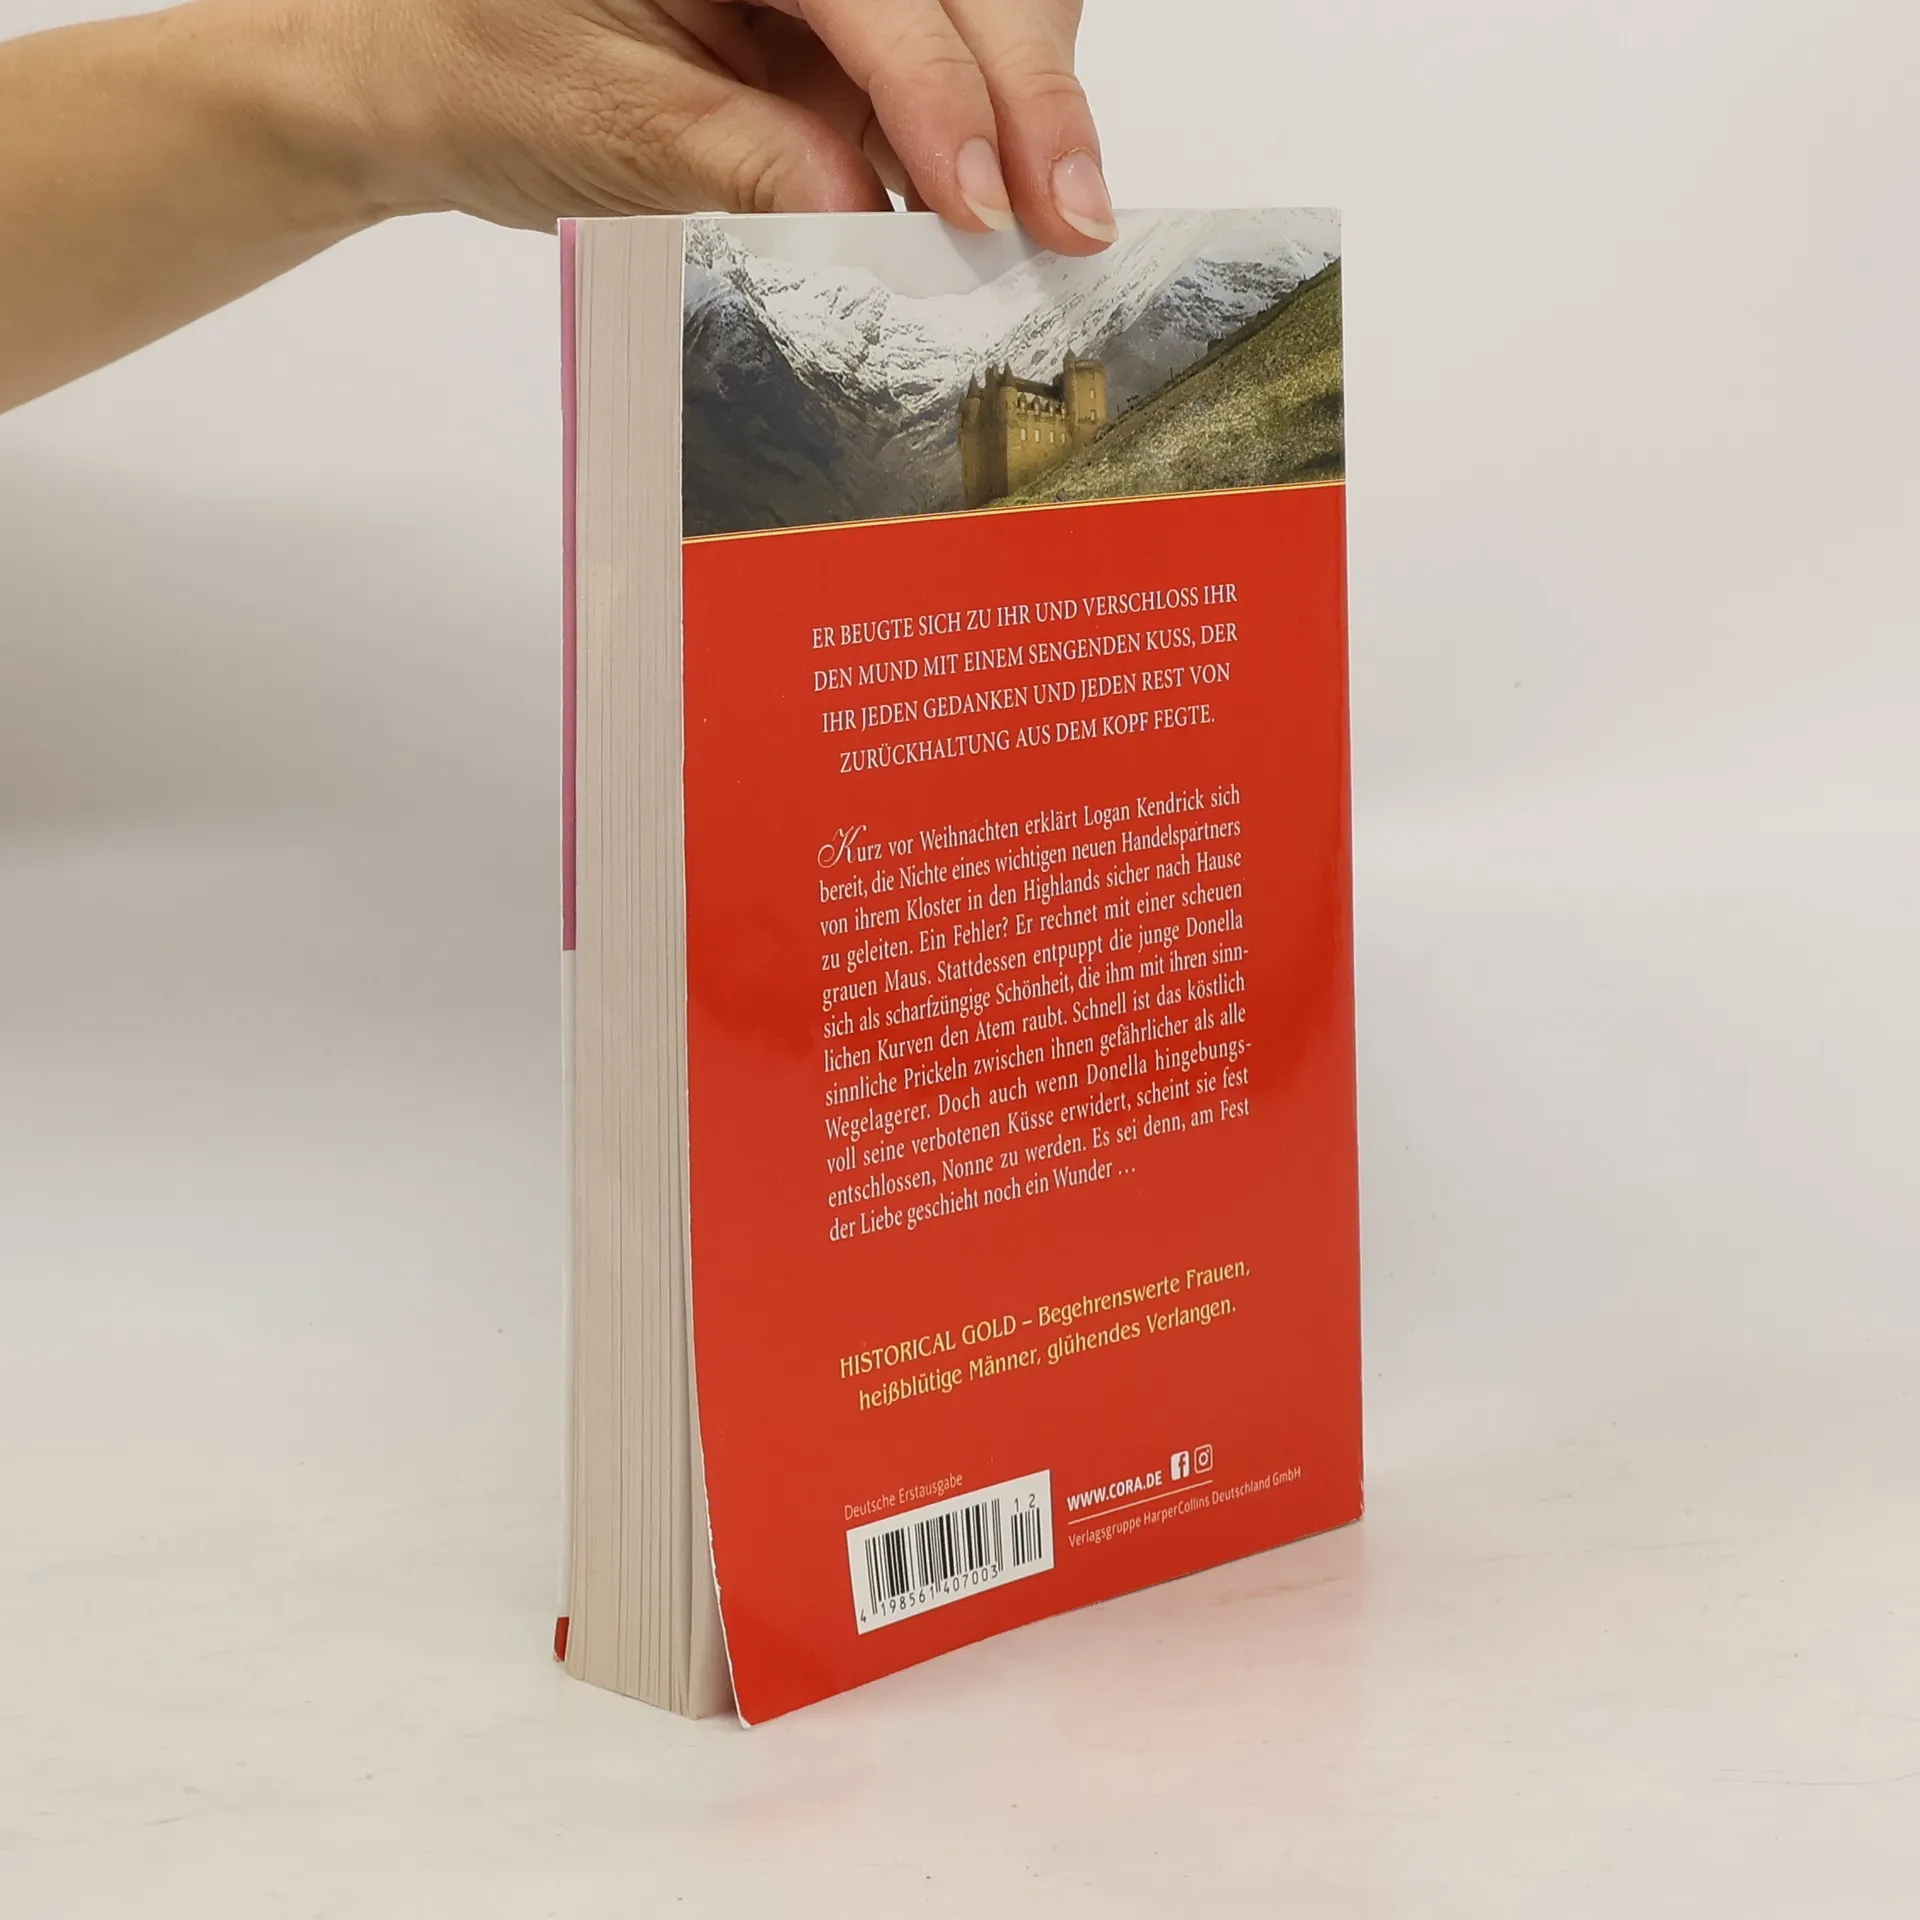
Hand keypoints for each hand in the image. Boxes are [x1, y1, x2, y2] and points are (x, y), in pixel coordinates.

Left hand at [314, 0, 1114, 250]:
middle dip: (1028, 92)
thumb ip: (737, 158)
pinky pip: (938, 75)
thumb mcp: (603, 121)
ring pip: (978, 16)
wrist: (429, 78)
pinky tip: (1002, 212)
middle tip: (1074, 219)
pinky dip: (980, 144)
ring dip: (1025, 117)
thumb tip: (859, 209)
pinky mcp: (840, 34)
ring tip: (1054, 226)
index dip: (942, 87)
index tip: (985, 198)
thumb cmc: (481, 68)